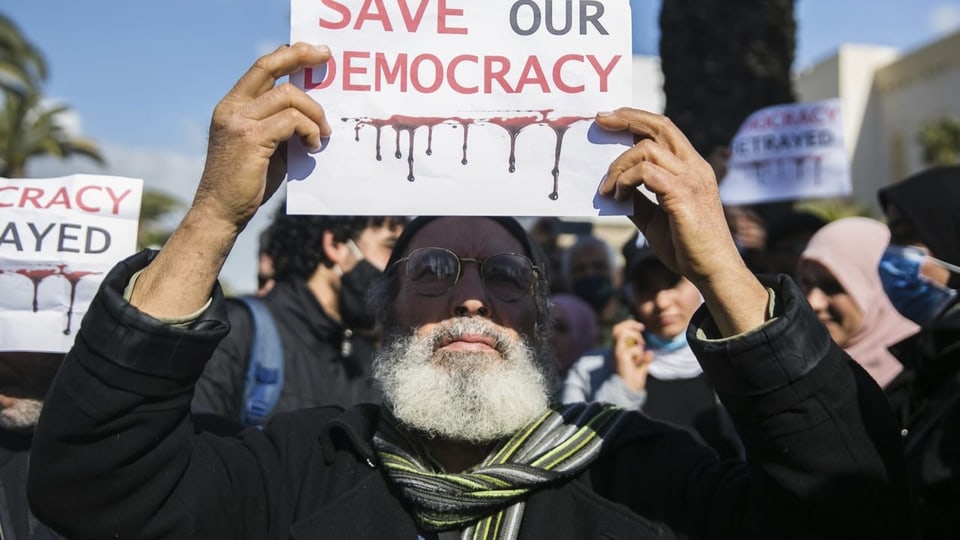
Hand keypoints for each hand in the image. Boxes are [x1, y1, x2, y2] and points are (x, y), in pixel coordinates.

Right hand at [128, 43, 331, 317]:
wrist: (221, 212)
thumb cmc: (246, 183)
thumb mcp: (265, 145)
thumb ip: (280, 125)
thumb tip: (312, 111)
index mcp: (232, 106)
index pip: (261, 68)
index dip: (288, 55)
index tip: (313, 51)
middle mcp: (232, 107)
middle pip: (270, 67)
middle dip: (300, 57)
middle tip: (326, 57)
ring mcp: (239, 121)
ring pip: (289, 96)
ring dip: (315, 114)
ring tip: (321, 135)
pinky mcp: (251, 138)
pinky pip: (292, 121)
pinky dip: (310, 131)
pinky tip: (313, 146)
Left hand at [595, 108, 738, 285]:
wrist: (712, 271)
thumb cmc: (686, 247)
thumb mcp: (654, 219)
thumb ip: (637, 200)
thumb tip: (612, 189)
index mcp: (691, 168)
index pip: (665, 129)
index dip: (637, 119)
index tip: (610, 118)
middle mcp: (694, 167)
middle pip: (660, 126)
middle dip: (627, 118)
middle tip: (600, 120)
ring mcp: (691, 179)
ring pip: (647, 148)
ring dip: (619, 165)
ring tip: (608, 189)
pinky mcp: (683, 195)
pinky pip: (647, 173)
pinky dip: (626, 180)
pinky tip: (617, 196)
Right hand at [612, 320, 652, 391]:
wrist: (627, 391)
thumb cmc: (632, 381)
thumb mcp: (640, 367)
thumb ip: (645, 359)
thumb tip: (651, 353)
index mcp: (619, 349)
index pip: (619, 329)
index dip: (630, 324)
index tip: (642, 327)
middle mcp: (616, 349)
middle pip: (617, 328)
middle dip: (631, 326)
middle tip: (642, 331)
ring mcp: (617, 353)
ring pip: (623, 334)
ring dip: (635, 337)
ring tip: (641, 347)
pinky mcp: (621, 357)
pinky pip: (632, 348)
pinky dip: (638, 352)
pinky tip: (638, 361)